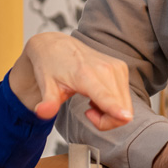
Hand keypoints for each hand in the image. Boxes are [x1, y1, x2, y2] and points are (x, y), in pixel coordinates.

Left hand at [9, 32, 132, 129]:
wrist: (56, 45)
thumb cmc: (51, 66)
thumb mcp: (46, 86)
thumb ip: (47, 102)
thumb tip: (42, 112)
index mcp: (86, 74)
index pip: (106, 96)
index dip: (117, 110)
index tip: (125, 118)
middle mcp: (106, 69)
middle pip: (121, 110)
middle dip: (106, 121)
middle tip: (88, 112)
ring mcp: (117, 67)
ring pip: (126, 107)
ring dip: (110, 113)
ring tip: (90, 101)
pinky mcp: (122, 67)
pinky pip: (125, 98)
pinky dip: (113, 103)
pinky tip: (98, 95)